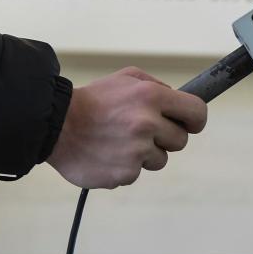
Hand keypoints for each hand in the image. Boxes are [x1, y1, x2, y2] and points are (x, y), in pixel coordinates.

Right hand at [46, 67, 207, 189]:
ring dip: (145, 153)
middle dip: (166, 137)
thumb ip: (157, 86)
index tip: (190, 123)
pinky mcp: (124, 174)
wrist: (55, 126)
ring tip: (119, 141)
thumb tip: (179, 101)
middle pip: (181, 140)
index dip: (195, 120)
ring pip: (160, 159)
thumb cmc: (93, 101)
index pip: (197, 112)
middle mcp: (147, 124)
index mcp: (151, 97)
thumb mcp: (126, 79)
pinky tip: (108, 153)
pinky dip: (126, 166)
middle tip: (141, 130)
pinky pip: (137, 173)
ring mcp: (136, 151)